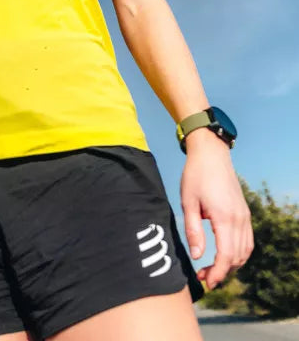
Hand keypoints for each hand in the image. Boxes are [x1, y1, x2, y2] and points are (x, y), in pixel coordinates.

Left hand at [180, 128, 254, 289]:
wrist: (211, 153)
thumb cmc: (195, 175)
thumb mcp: (188, 202)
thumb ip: (193, 230)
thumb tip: (197, 256)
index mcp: (224, 217)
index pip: (226, 255)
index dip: (218, 273)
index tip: (207, 282)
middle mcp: (239, 218)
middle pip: (237, 257)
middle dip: (222, 272)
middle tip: (204, 277)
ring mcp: (244, 215)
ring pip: (245, 250)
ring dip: (231, 264)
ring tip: (212, 269)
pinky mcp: (244, 212)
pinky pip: (246, 239)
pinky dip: (238, 252)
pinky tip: (224, 254)